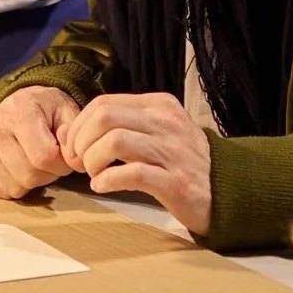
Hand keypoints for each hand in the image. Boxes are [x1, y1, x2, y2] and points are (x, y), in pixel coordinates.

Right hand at [0, 87, 81, 199]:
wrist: (18, 106)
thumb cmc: (46, 111)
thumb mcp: (67, 112)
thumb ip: (73, 136)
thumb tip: (73, 159)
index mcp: (18, 110)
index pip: (44, 157)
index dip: (62, 164)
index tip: (64, 154)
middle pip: (30, 175)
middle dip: (48, 173)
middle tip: (49, 157)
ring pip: (17, 187)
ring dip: (32, 181)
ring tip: (33, 160)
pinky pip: (3, 191)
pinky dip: (16, 185)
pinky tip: (17, 165)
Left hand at [61, 92, 212, 235]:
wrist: (226, 189)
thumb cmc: (180, 161)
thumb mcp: (152, 134)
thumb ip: (113, 128)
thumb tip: (66, 135)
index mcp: (159, 105)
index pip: (104, 103)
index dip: (79, 125)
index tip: (74, 147)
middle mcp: (165, 122)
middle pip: (104, 117)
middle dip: (81, 141)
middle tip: (79, 162)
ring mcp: (172, 151)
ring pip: (114, 141)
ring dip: (92, 161)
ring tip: (93, 174)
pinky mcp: (175, 181)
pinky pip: (132, 173)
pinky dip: (108, 180)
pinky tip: (103, 186)